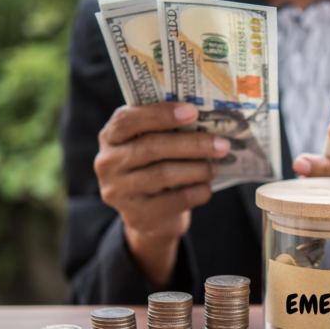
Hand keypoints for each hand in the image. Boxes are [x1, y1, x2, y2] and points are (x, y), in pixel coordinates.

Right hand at [95, 102, 229, 287]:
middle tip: (222, 144)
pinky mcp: (138, 216)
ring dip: (198, 168)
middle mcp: (108, 164)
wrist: (149, 215)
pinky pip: (176, 200)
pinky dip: (198, 192)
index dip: (160, 114)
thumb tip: (207, 118)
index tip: (193, 112)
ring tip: (214, 167)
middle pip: (152, 147)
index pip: (127, 120)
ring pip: (165, 174)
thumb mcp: (152, 145)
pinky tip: (206, 187)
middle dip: (193, 143)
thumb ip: (166, 130)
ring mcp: (119, 192)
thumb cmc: (155, 168)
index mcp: (110, 137)